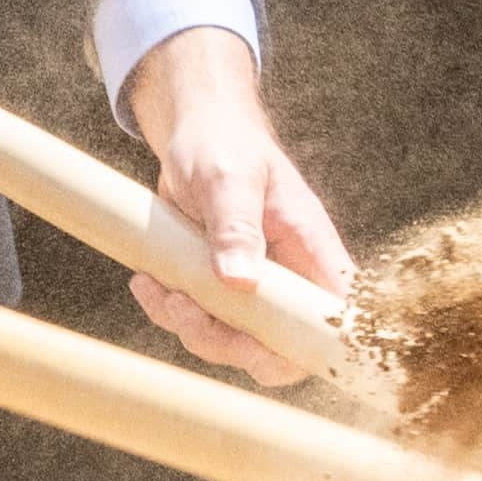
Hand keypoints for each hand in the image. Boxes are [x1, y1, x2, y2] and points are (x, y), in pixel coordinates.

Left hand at [117, 27, 352, 382]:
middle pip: (279, 348)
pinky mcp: (220, 287)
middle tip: (185, 310)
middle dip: (228, 345)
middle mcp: (290, 276)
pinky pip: (201, 321)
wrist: (196, 131)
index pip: (335, 319)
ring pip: (234, 341)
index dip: (311, 349)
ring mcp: (255, 286)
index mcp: (312, 251)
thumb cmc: (223, 143)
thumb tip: (241, 282)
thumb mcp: (228, 177)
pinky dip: (170, 311)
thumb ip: (237, 226)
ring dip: (189, 327)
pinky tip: (147, 283)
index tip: (260, 347)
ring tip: (156, 287)